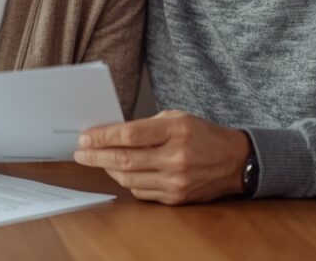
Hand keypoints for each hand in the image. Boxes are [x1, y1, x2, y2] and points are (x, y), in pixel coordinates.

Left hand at [73, 110, 250, 204]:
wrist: (235, 161)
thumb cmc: (204, 135)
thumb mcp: (178, 117)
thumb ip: (147, 125)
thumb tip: (112, 133)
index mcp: (175, 131)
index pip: (129, 135)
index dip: (102, 137)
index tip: (85, 137)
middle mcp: (175, 157)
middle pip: (124, 159)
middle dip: (96, 156)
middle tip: (80, 152)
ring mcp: (176, 180)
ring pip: (128, 178)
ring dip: (107, 169)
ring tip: (97, 160)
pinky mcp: (176, 197)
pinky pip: (141, 191)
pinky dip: (126, 182)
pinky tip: (120, 172)